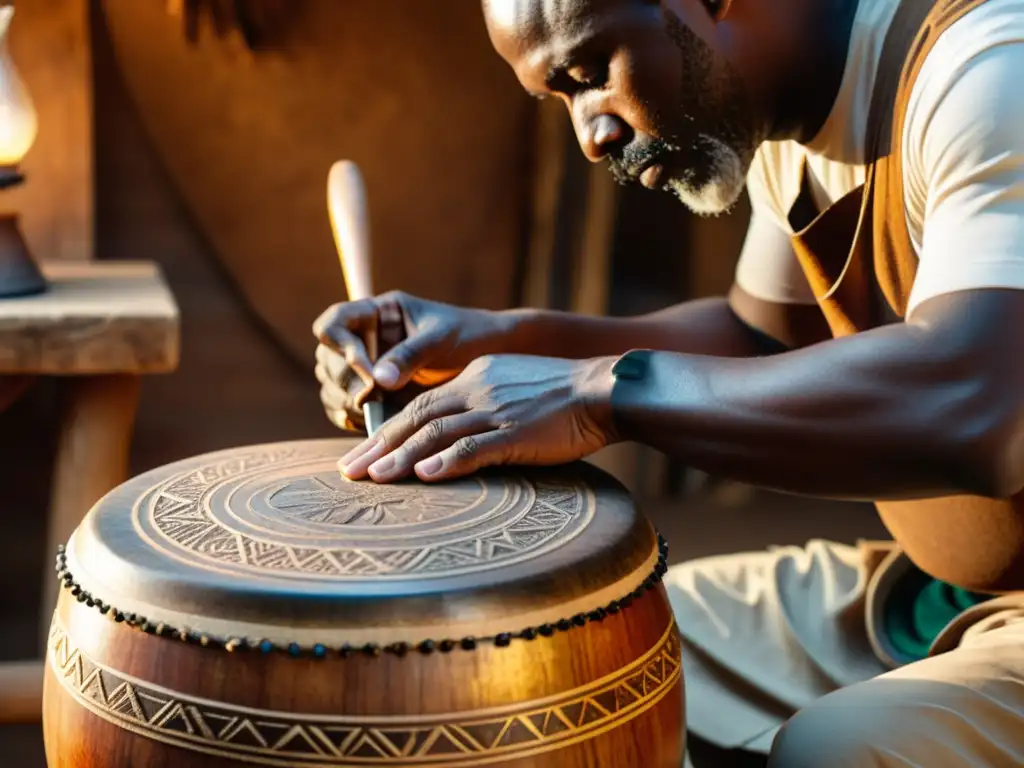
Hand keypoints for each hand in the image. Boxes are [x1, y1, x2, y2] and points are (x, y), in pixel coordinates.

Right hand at [313, 291, 514, 431]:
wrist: (491, 359)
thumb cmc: (468, 336)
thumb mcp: (440, 339)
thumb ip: (410, 354)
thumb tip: (377, 380)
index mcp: (377, 315)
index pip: (334, 322)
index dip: (339, 344)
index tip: (365, 366)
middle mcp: (365, 342)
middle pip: (328, 359)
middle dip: (344, 379)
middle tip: (370, 396)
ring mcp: (366, 370)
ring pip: (332, 386)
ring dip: (345, 401)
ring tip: (372, 411)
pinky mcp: (375, 397)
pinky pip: (346, 409)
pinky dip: (351, 418)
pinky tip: (372, 425)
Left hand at [338, 354, 616, 482]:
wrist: (604, 388)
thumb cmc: (565, 395)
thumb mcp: (515, 387)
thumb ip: (485, 404)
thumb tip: (460, 434)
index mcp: (475, 378)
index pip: (420, 405)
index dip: (388, 430)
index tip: (365, 452)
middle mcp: (477, 389)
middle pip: (415, 418)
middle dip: (379, 446)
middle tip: (349, 471)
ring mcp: (495, 410)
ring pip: (436, 433)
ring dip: (400, 457)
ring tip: (373, 478)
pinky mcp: (516, 432)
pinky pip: (474, 447)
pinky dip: (446, 462)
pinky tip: (423, 476)